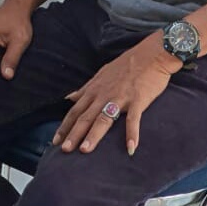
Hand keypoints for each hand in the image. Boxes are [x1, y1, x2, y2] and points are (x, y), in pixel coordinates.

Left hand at [54, 32, 179, 156]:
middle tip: (64, 150)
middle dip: (73, 134)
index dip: (65, 126)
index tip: (55, 141)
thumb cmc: (127, 65)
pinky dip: (132, 133)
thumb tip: (69, 97)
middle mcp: (104, 94)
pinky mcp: (137, 99)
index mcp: (95, 89)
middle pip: (85, 116)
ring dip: (94, 135)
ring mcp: (120, 97)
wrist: (151, 55)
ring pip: (103, 118)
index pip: (75, 110)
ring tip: (85, 150)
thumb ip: (85, 88)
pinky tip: (130, 148)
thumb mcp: (101, 74)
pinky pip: (133, 119)